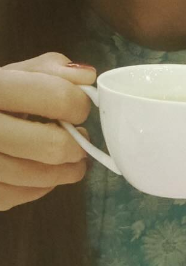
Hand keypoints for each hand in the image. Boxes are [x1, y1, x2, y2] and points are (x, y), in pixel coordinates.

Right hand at [0, 52, 95, 210]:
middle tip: (82, 139)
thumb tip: (88, 78)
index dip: (80, 104)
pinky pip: (17, 196)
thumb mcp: (17, 73)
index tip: (80, 108)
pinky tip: (45, 173)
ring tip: (73, 159)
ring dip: (66, 170)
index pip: (58, 98)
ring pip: (39, 176)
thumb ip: (53, 69)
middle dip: (78, 145)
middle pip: (52, 146)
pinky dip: (40, 187)